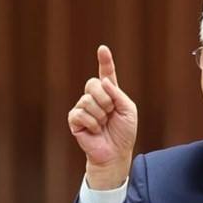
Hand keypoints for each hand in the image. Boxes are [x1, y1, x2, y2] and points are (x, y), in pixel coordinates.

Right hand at [68, 45, 137, 188]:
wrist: (115, 153)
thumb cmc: (123, 132)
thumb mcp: (128, 110)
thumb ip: (118, 93)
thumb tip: (103, 81)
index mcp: (110, 93)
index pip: (106, 73)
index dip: (105, 61)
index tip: (103, 49)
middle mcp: (95, 97)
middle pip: (93, 83)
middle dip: (105, 100)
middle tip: (110, 113)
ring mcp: (83, 107)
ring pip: (88, 100)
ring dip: (100, 115)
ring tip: (103, 125)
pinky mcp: (74, 119)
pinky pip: (80, 113)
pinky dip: (92, 123)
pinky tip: (95, 130)